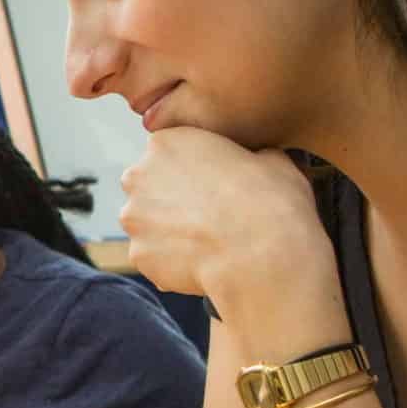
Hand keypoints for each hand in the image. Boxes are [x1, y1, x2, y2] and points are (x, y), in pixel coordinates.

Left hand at [116, 128, 334, 331]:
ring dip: (170, 232)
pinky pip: (154, 257)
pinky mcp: (138, 254)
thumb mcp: (272, 160)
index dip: (192, 171)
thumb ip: (251, 155)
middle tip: (208, 216)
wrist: (261, 255)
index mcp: (167, 142)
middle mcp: (139, 175)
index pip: (169, 153)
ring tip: (207, 244)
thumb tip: (259, 161)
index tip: (214, 187)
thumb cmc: (270, 201)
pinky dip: (171, 262)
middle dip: (172, 200)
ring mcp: (134, 217)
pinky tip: (201, 265)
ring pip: (148, 224)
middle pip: (150, 187)